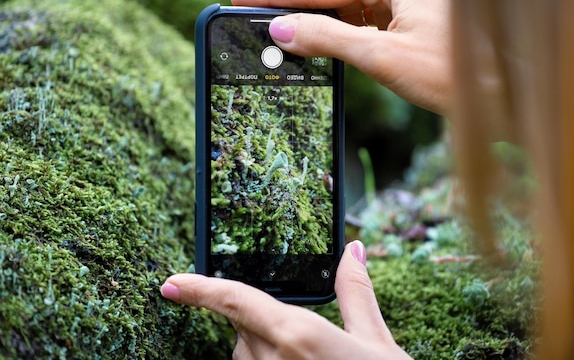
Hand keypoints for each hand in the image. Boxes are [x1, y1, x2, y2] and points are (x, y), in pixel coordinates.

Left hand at [161, 241, 411, 359]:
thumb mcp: (375, 340)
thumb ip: (355, 293)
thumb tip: (353, 251)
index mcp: (297, 335)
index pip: (235, 301)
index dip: (199, 288)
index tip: (171, 283)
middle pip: (244, 330)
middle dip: (261, 322)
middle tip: (303, 336)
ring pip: (248, 358)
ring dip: (265, 352)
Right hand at [230, 0, 452, 116]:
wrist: (490, 96)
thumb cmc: (448, 74)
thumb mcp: (379, 56)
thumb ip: (327, 39)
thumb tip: (282, 30)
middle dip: (293, 8)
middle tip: (252, 17)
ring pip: (343, 9)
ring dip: (314, 24)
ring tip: (277, 35)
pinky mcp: (402, 19)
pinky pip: (358, 22)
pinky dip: (335, 34)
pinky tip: (315, 43)